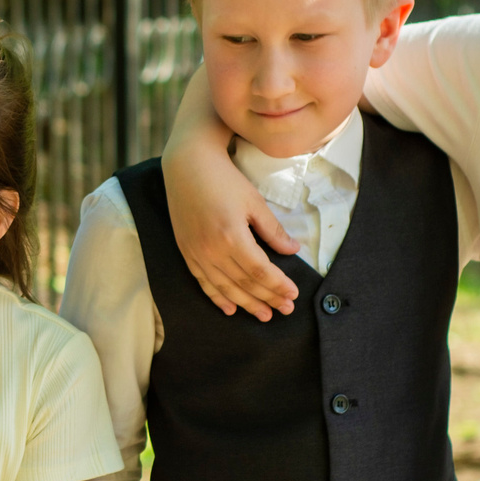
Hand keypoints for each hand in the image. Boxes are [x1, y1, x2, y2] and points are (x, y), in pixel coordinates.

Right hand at [167, 133, 299, 320]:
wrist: (187, 165)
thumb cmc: (224, 178)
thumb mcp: (254, 201)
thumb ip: (272, 230)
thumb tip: (293, 250)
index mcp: (232, 237)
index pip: (260, 271)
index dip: (278, 285)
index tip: (293, 294)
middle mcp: (211, 250)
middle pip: (244, 283)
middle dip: (267, 298)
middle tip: (286, 310)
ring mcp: (196, 253)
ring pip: (225, 288)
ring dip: (246, 303)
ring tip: (264, 315)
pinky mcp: (186, 252)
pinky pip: (203, 282)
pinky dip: (217, 297)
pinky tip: (230, 308)